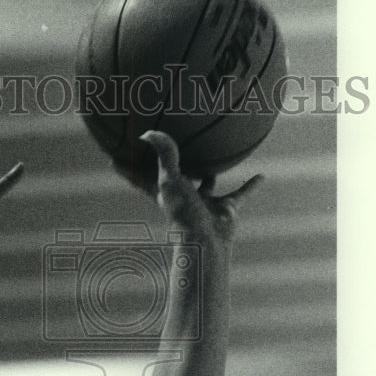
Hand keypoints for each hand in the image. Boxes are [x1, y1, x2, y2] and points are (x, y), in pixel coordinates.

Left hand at [116, 131, 261, 243]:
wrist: (207, 241)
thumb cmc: (184, 213)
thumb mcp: (171, 180)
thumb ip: (164, 155)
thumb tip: (148, 133)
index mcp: (166, 192)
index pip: (141, 178)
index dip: (127, 169)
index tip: (113, 159)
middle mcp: (184, 197)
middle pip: (176, 179)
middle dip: (174, 168)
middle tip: (171, 151)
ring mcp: (205, 203)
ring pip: (208, 185)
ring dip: (212, 175)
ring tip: (217, 161)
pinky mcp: (226, 210)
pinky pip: (240, 194)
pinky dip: (250, 186)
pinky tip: (262, 176)